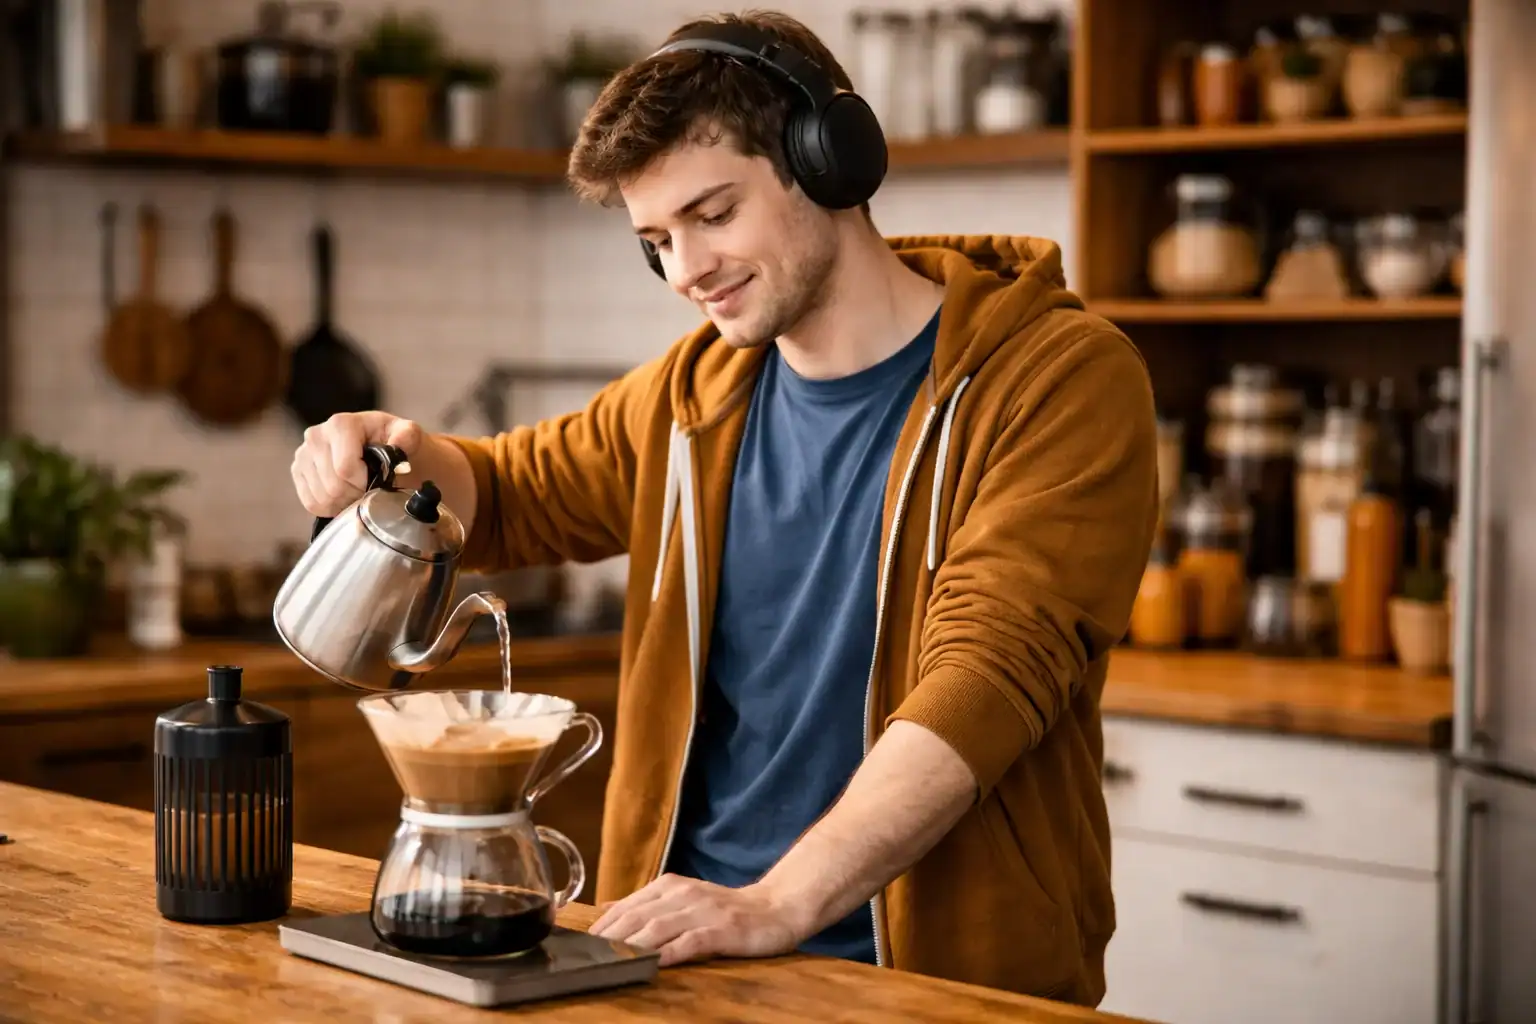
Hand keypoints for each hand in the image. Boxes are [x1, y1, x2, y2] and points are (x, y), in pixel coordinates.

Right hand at [290, 411, 422, 517]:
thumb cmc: (395, 443)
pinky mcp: (298, 471)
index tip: (377, 483)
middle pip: (332, 485)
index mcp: (341, 424)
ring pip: (321, 496)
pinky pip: (310, 502)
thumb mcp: (408, 435)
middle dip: (355, 496)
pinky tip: (344, 497)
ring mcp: (303, 454)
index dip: (364, 484)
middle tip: (369, 492)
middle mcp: (316, 435)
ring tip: (359, 493)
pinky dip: (330, 507)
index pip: (344, 468)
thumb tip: (399, 445)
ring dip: (344, 503)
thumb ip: (407, 436)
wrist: (383, 449)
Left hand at [589, 874, 806, 966]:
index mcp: (670, 886)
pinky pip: (689, 942)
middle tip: (586, 958)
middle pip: (636, 916)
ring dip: (632, 945)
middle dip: (609, 937)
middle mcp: (683, 894)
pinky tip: (653, 963)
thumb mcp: (683, 898)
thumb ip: (646, 904)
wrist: (777, 908)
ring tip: (610, 961)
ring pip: (658, 927)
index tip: (579, 946)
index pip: (626, 906)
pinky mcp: (722, 930)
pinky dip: (668, 952)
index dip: (601, 926)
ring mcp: (703, 911)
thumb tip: (607, 908)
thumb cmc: (726, 910)